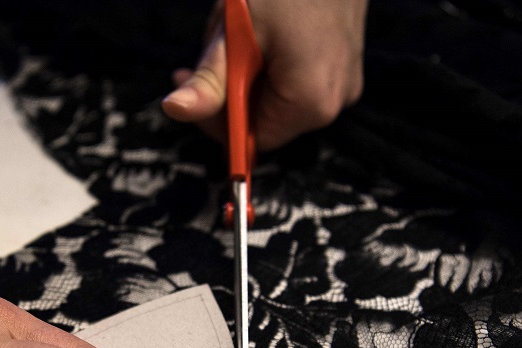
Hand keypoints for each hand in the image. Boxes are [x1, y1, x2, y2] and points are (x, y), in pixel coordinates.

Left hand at [162, 0, 367, 149]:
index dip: (216, 121)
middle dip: (230, 94)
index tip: (193, 85)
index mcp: (310, 103)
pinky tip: (262, 35)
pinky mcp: (346, 67)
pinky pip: (300, 83)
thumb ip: (208, 80)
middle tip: (210, 54)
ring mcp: (345, 85)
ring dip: (250, 78)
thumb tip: (175, 110)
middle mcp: (334, 103)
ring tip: (239, 35)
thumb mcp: (235, 32)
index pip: (250, 140)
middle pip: (265, 122)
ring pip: (279, 100)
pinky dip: (274, 67)